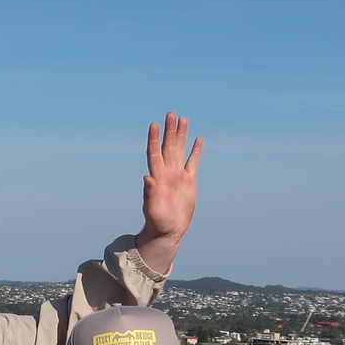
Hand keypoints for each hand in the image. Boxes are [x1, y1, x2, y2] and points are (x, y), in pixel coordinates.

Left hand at [134, 113, 201, 276]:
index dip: (154, 140)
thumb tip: (147, 178)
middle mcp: (167, 173)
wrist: (168, 231)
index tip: (154, 125)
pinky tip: (197, 140)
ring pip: (180, 151)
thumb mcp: (153, 209)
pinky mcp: (189, 182)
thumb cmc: (158, 222)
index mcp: (158, 178)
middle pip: (168, 147)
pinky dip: (195, 151)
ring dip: (181, 136)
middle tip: (171, 114)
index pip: (155, 154)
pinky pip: (193, 163)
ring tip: (183, 119)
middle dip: (169, 131)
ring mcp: (178, 176)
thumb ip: (150, 194)